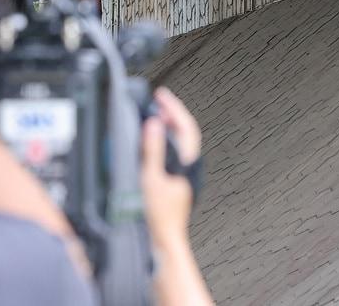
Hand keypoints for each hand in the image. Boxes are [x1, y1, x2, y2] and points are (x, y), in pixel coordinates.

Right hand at [142, 87, 200, 248]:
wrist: (162, 244)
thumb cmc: (157, 219)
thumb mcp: (150, 179)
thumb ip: (152, 150)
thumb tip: (153, 124)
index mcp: (186, 165)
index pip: (186, 127)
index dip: (174, 107)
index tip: (162, 95)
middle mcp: (188, 169)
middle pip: (184, 133)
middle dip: (171, 114)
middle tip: (156, 102)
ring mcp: (182, 177)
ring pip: (179, 145)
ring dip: (166, 128)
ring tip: (152, 118)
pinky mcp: (175, 185)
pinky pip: (172, 156)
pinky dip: (162, 144)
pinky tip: (150, 146)